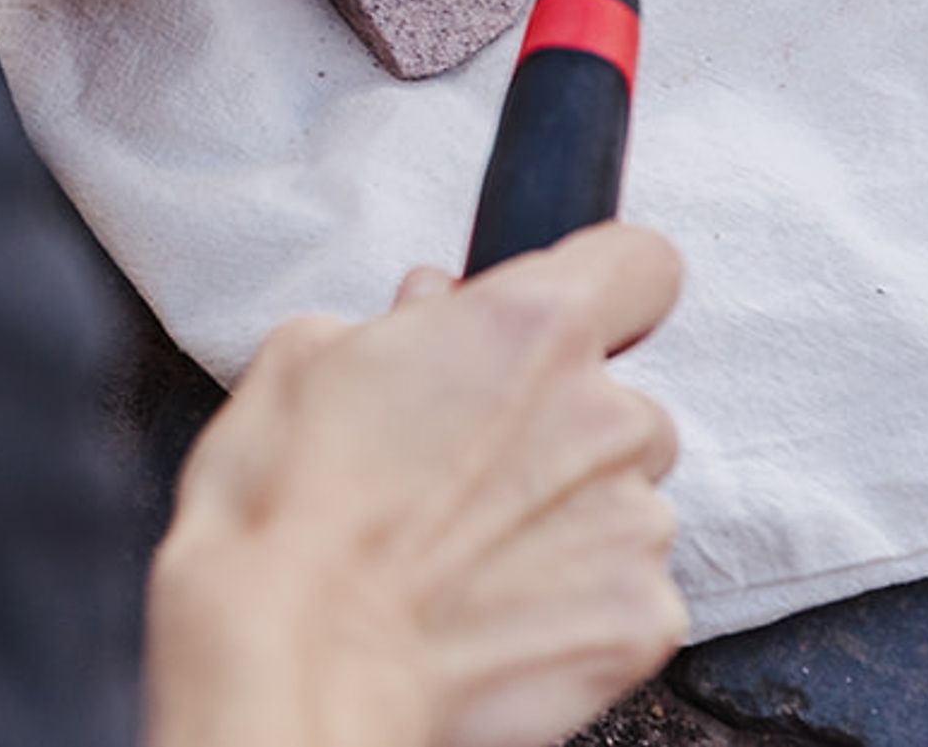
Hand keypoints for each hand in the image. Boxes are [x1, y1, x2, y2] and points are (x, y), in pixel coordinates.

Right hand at [144, 228, 688, 746]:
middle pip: (626, 402)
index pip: (639, 264)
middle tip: (468, 467)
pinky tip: (492, 610)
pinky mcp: (641, 621)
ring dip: (567, 518)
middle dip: (562, 427)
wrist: (297, 663)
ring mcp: (634, 524)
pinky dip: (578, 603)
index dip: (602, 291)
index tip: (567, 324)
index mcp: (530, 328)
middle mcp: (603, 416)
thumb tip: (432, 316)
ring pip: (627, 502)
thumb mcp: (303, 359)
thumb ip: (398, 322)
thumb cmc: (286, 517)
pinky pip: (631, 594)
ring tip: (465, 552)